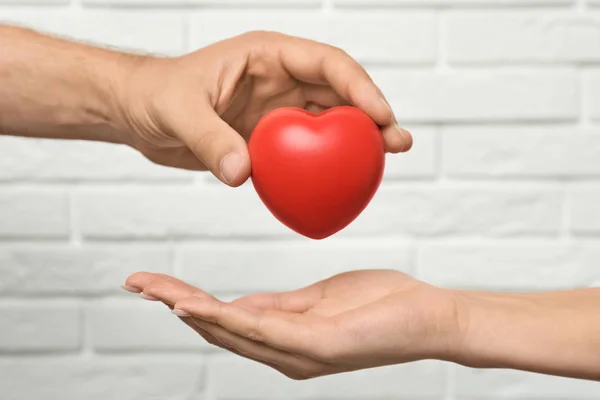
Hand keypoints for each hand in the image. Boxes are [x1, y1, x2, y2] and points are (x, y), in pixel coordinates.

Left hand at [115, 31, 411, 185]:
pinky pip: (307, 153)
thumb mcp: (179, 111)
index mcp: (268, 56)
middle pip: (339, 94)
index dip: (359, 86)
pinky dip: (326, 166)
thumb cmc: (156, 96)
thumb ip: (210, 139)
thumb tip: (244, 173)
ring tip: (385, 163)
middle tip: (398, 142)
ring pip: (329, 124)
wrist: (139, 114)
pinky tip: (343, 183)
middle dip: (372, 116)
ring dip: (357, 143)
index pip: (327, 63)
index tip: (379, 115)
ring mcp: (278, 111)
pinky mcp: (270, 139)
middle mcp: (280, 80)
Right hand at [123, 270, 460, 379]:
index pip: (224, 319)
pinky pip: (262, 330)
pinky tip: (198, 305)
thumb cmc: (378, 305)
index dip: (185, 302)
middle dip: (174, 304)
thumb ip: (279, 306)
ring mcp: (298, 353)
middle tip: (136, 282)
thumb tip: (240, 304)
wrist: (427, 316)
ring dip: (189, 310)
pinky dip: (225, 318)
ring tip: (155, 291)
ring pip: (231, 331)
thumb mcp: (318, 300)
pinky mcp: (317, 345)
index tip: (154, 282)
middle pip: (217, 328)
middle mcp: (284, 353)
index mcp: (283, 339)